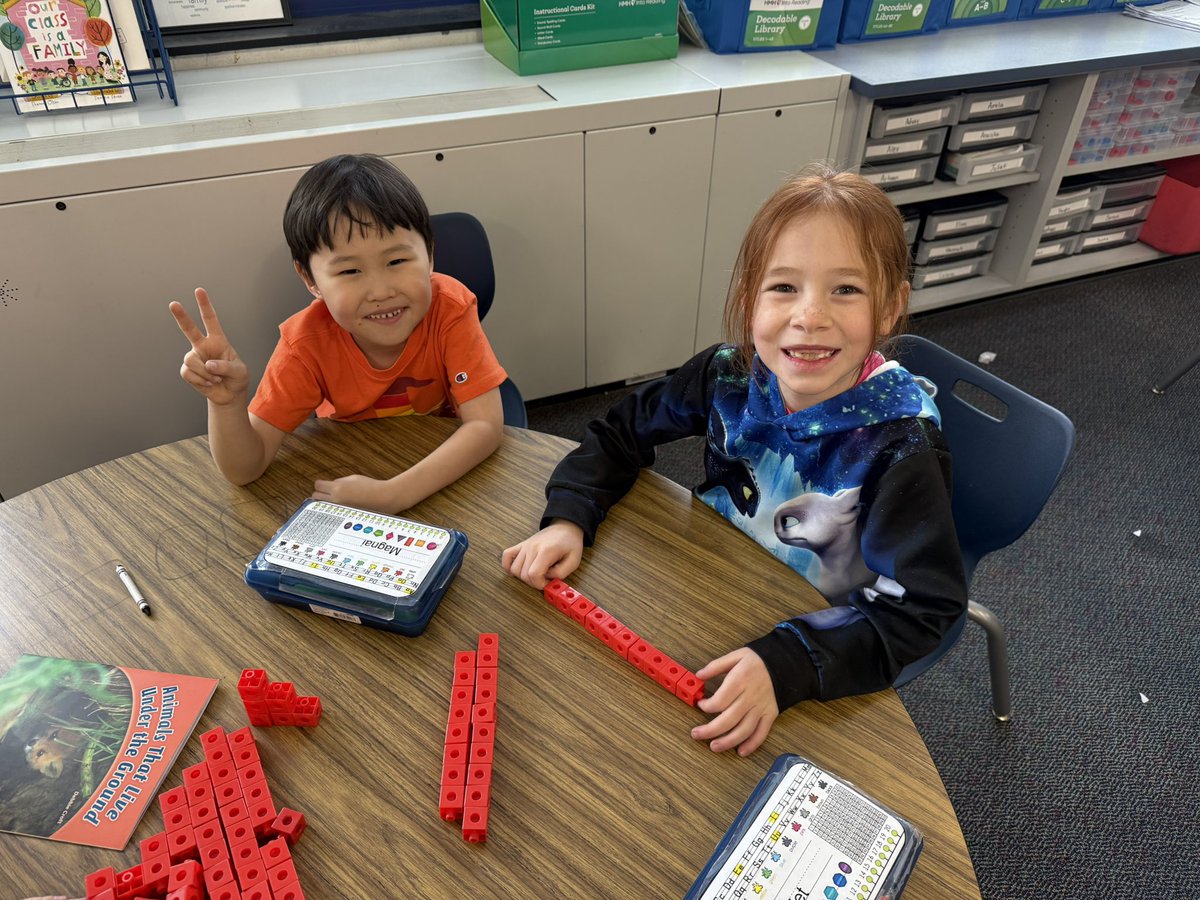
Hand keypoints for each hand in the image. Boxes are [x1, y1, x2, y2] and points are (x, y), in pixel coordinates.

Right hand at [170, 287, 249, 406]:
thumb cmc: (237, 378)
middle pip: (189, 329)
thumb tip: (208, 364)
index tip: (199, 291)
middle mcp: (203, 346)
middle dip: (181, 316)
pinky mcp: (188, 371)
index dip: (205, 305)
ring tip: (216, 378)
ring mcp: (194, 358)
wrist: (229, 395)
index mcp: (218, 341)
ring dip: (205, 373)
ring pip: (191, 360)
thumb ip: (226, 367)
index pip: (211, 320)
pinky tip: (209, 383)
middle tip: (173, 304)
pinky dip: (201, 380)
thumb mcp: (239, 372)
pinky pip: (189, 373)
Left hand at [312, 474, 404, 512]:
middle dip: (321, 494)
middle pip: (316, 497)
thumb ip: (339, 481)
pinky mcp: (344, 517)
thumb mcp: (353, 478)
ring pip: (322, 507)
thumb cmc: (371, 486)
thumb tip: (330, 486)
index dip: (321, 484)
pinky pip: (333, 513)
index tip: (324, 485)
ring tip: (334, 502)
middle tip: (328, 493)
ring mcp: (339, 511)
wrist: (384, 499)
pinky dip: (334, 511)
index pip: (318, 485)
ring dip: (325, 503)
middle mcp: (336, 501)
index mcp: (337, 488)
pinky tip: (340, 509)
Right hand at [501, 520, 583, 588]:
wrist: (565, 527)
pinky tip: (515, 571)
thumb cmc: (570, 543)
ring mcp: (525, 546)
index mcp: (546, 551)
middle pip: (524, 574)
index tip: (548, 583)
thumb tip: (547, 580)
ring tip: (536, 574)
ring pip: (514, 569)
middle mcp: (533, 547)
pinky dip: (508, 566)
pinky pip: (506, 556)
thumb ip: (561, 574)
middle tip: (545, 579)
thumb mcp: (574, 561)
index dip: (540, 584)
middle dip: (534, 583)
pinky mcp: (521, 545)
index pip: (534, 574)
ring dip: (523, 577)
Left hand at [691, 648, 778, 756]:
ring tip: (714, 746)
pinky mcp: (771, 715)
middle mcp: (751, 697)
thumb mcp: (736, 655)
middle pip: (729, 719)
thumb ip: (716, 666)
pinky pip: (762, 733)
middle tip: (696, 734)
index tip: (700, 705)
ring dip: (728, 742)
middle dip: (710, 730)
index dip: (707, 706)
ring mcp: (761, 708)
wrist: (786, 663)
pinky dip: (752, 745)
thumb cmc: (759, 659)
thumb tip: (699, 675)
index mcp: (740, 680)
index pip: (720, 701)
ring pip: (744, 730)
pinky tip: (741, 751)